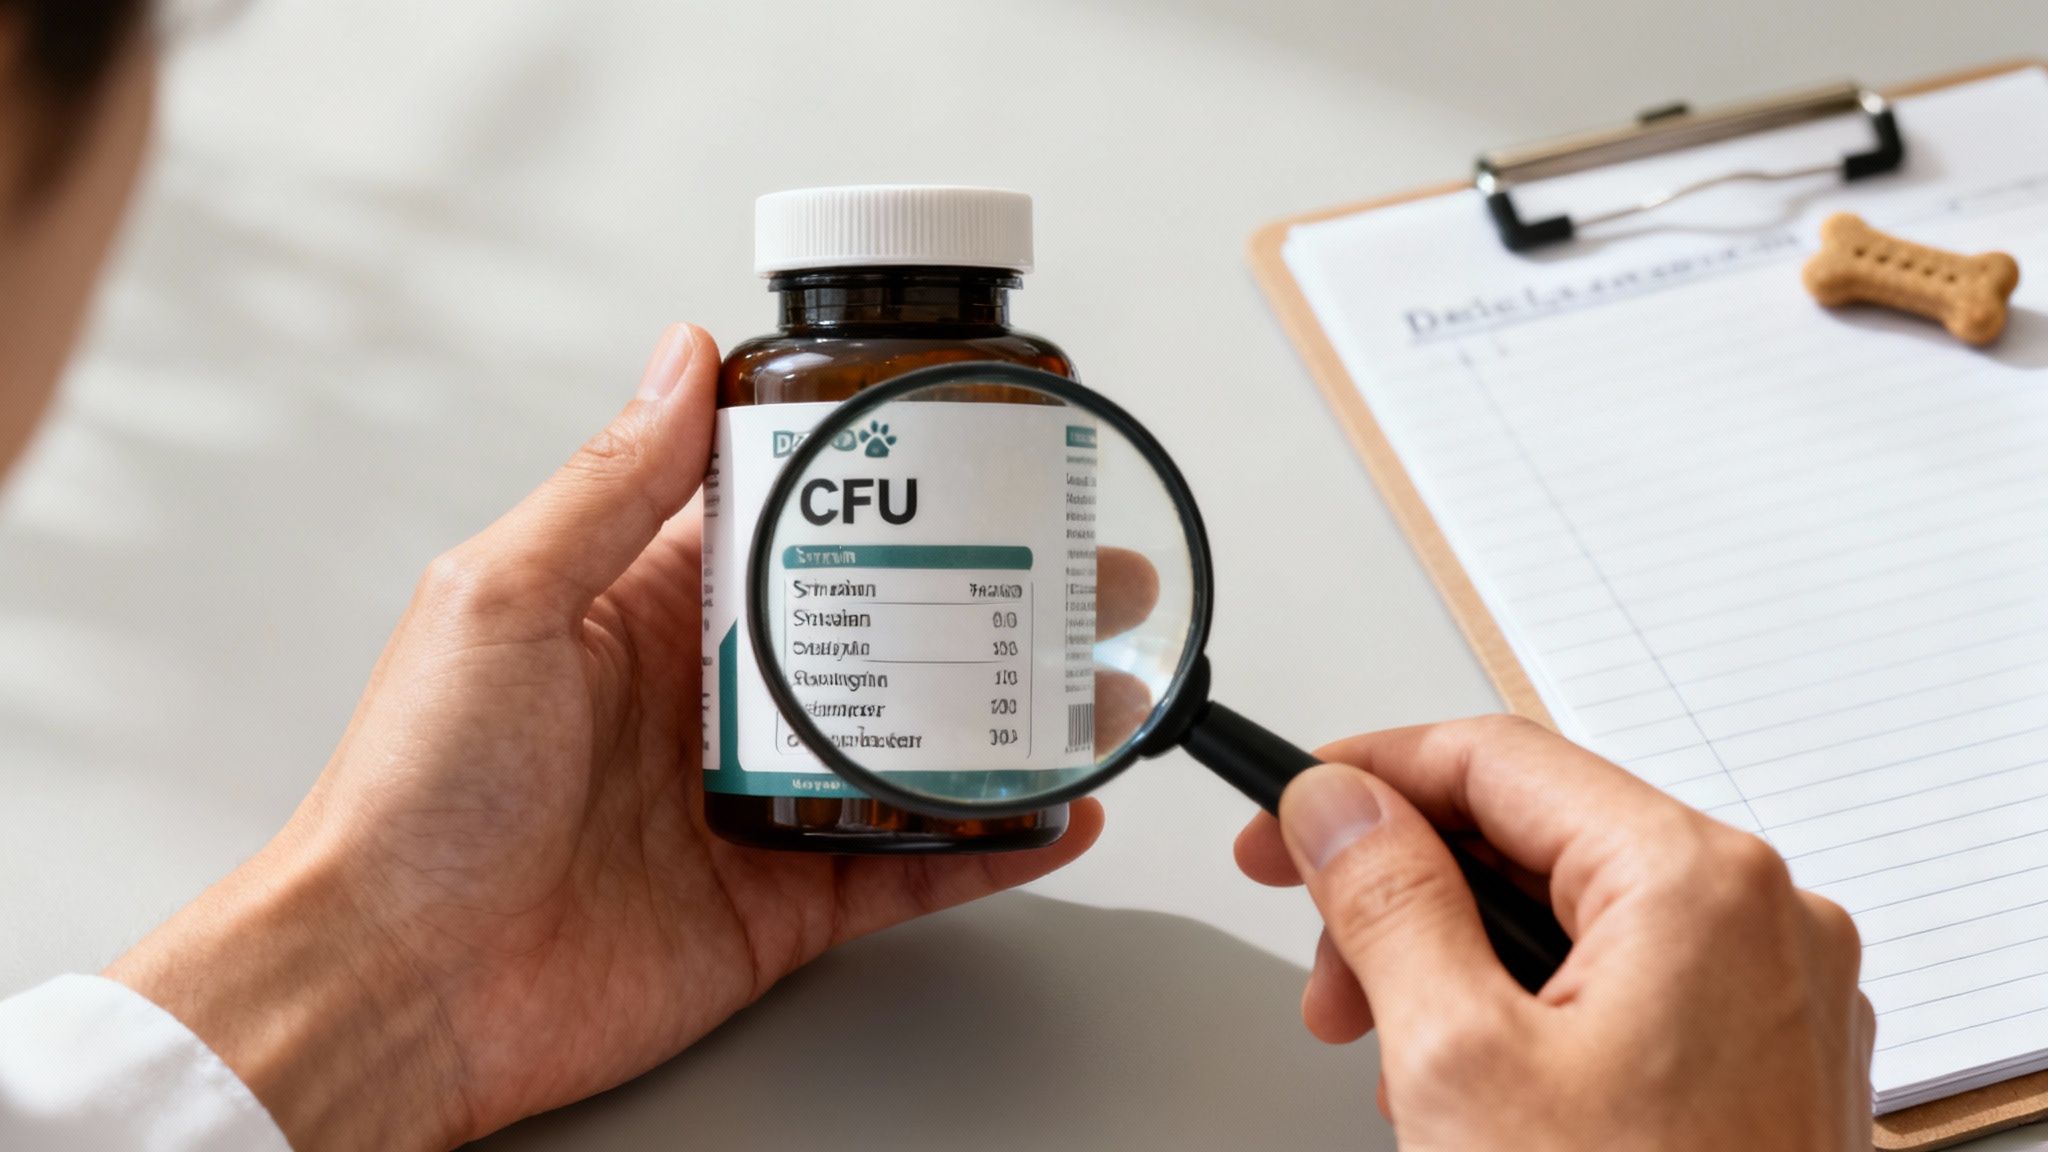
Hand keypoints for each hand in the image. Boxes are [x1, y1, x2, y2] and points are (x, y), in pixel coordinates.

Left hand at [105, 325, 1103, 1150]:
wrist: (399, 984)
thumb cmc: (415, 799)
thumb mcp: (504, 600)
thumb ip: (608, 484)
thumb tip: (678, 357)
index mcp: (647, 613)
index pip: (789, 525)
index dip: (880, 485)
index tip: (966, 446)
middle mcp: (712, 702)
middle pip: (881, 632)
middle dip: (987, 596)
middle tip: (1076, 564)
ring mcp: (754, 803)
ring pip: (910, 745)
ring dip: (1007, 716)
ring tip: (1094, 680)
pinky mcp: (779, 903)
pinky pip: (907, 867)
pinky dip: (986, 843)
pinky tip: (1049, 813)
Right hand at [1234, 716, 1871, 1150]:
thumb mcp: (1458, 1062)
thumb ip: (1385, 900)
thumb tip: (1336, 806)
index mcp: (1700, 885)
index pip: (1497, 759)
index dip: (1367, 777)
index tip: (1285, 815)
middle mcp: (1761, 919)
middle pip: (1534, 837)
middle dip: (1404, 893)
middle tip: (1322, 967)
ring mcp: (1772, 991)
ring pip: (1569, 914)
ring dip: (1452, 962)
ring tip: (1390, 1056)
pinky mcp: (1759, 1056)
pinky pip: (1620, 981)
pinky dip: (1524, 1009)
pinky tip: (1467, 1084)